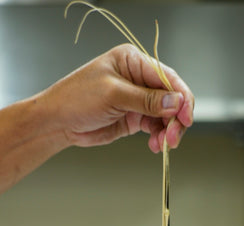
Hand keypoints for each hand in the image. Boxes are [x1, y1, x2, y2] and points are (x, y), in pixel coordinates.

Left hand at [40, 44, 193, 152]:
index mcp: (133, 61)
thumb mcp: (113, 95)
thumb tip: (174, 102)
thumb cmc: (76, 98)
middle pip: (171, 98)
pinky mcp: (134, 118)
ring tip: (162, 145)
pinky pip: (155, 127)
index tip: (186, 118)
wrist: (58, 122)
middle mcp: (138, 79)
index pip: (168, 78)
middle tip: (172, 138)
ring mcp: (137, 99)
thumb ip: (146, 100)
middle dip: (175, 119)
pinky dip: (159, 137)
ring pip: (165, 115)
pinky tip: (156, 145)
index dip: (181, 98)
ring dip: (168, 131)